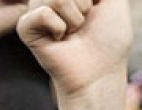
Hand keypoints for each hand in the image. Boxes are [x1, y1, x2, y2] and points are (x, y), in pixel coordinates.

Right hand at [17, 0, 131, 95]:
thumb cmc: (109, 41)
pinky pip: (42, 12)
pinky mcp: (26, 26)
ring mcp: (37, 9)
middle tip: (86, 21)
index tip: (92, 7)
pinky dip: (59, 27)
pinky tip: (60, 39)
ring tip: (75, 31)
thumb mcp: (114, 0)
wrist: (100, 71)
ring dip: (75, 16)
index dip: (87, 0)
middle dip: (84, 3)